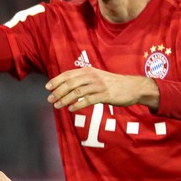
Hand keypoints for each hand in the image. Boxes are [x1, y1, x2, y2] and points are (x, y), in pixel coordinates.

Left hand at [45, 66, 159, 111]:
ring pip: (77, 92)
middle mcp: (92, 76)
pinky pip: (88, 100)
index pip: (68, 74)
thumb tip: (66, 85)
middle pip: (70, 83)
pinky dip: (77, 105)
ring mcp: (99, 85)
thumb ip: (84, 79)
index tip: (47, 87)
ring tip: (57, 106)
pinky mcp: (105, 95)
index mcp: (89, 71)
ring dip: (65, 99)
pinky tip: (71, 109)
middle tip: (50, 99)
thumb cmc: (113, 83)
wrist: (133, 87)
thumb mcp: (97, 77)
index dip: (56, 80)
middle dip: (58, 91)